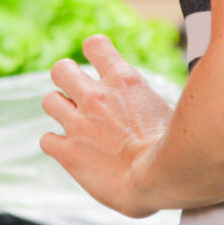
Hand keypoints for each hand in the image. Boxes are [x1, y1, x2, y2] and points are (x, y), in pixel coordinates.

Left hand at [39, 36, 176, 217]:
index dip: (93, 52)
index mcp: (124, 81)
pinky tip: (70, 152)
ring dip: (60, 110)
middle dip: (66, 79)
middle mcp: (96, 97)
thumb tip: (151, 102)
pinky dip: (56, 145)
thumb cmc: (177, 150)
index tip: (97, 62)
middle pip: (61, 69)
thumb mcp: (170, 108)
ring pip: (49, 100)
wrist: (162, 180)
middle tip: (77, 94)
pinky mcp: (68, 152)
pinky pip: (46, 139)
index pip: (94, 45)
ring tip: (75, 123)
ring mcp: (79, 124)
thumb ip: (147, 100)